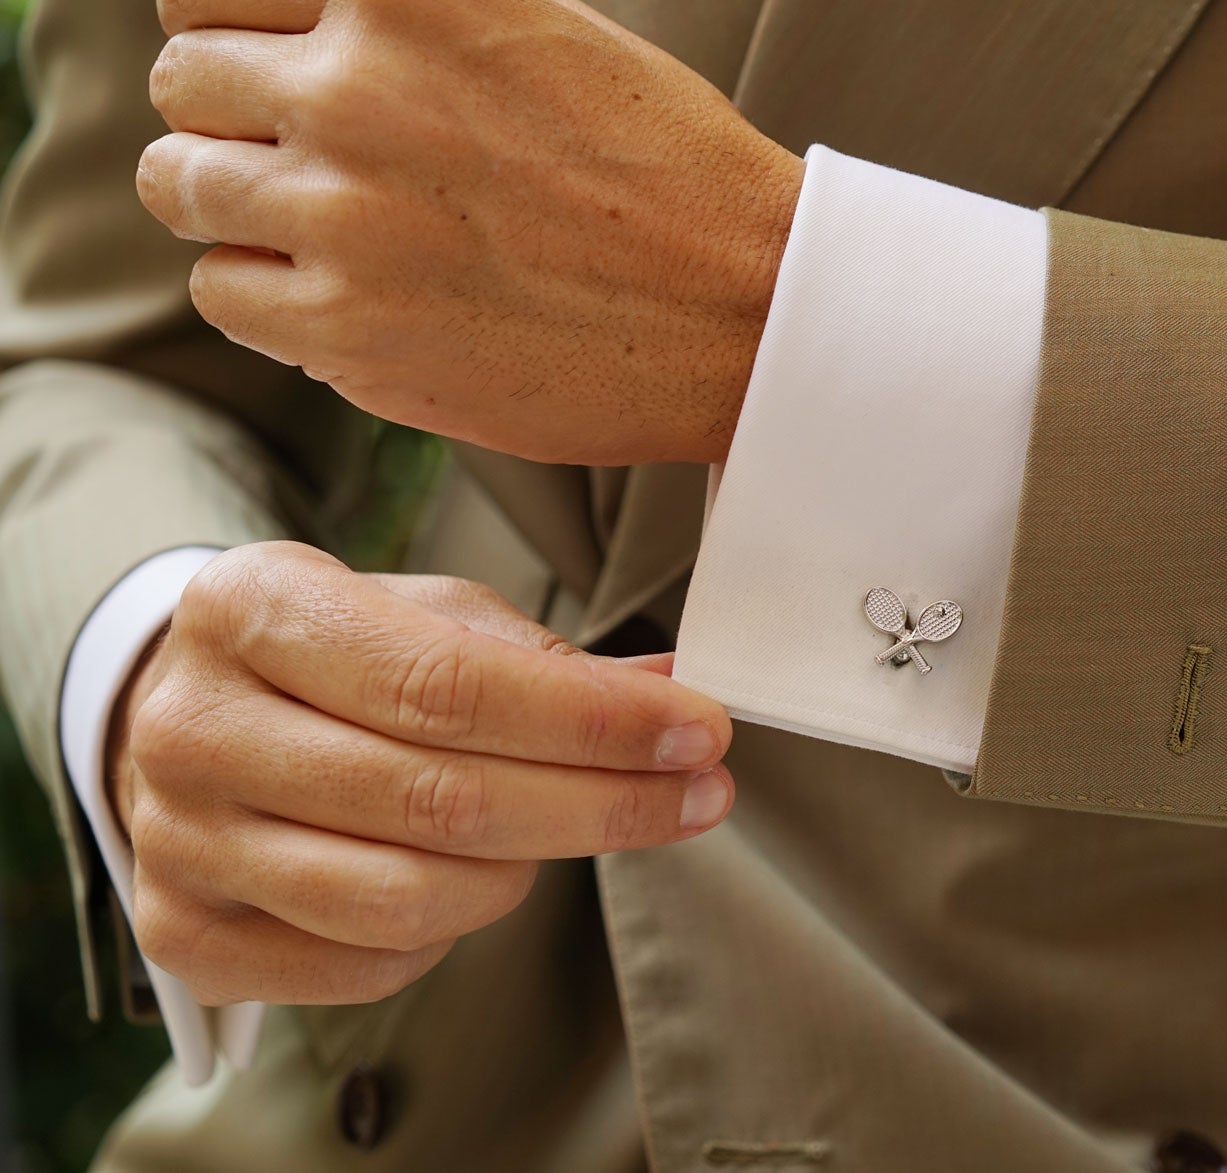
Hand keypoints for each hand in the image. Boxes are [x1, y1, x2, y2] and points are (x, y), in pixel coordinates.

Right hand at [108, 541, 732, 1005]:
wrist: (183, 714)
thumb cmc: (328, 656)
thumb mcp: (421, 611)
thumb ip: (540, 657)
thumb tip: (670, 692)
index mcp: (252, 608)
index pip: (448, 686)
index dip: (592, 721)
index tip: (697, 731)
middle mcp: (195, 726)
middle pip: (439, 799)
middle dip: (602, 803)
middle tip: (700, 793)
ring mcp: (179, 842)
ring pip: (407, 897)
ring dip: (531, 870)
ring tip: (576, 824)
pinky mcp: (187, 936)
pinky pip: (367, 964)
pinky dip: (452, 929)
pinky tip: (479, 876)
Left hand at [136, 0, 803, 465]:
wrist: (749, 308)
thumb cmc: (661, 163)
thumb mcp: (536, 21)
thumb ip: (389, 0)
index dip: (220, 18)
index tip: (257, 59)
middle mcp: (355, 85)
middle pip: (183, 81)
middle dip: (234, 116)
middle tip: (321, 158)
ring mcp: (343, 213)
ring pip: (181, 188)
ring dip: (242, 207)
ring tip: (338, 228)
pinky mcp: (348, 330)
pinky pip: (223, 293)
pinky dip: (271, 296)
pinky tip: (357, 292)